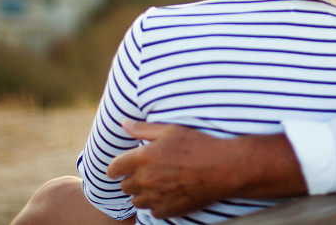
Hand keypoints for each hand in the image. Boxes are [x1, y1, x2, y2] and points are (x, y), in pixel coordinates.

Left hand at [107, 121, 306, 218]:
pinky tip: (168, 193)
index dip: (116, 168)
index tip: (120, 167)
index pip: (114, 168)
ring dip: (143, 193)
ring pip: (137, 201)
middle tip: (146, 171)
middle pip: (125, 186)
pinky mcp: (167, 210)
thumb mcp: (170, 130)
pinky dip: (157, 204)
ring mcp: (155, 198)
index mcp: (141, 158)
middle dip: (131, 178)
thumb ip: (143, 129)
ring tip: (158, 183)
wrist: (221, 168)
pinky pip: (153, 211)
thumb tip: (123, 123)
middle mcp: (144, 180)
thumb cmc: (197, 145)